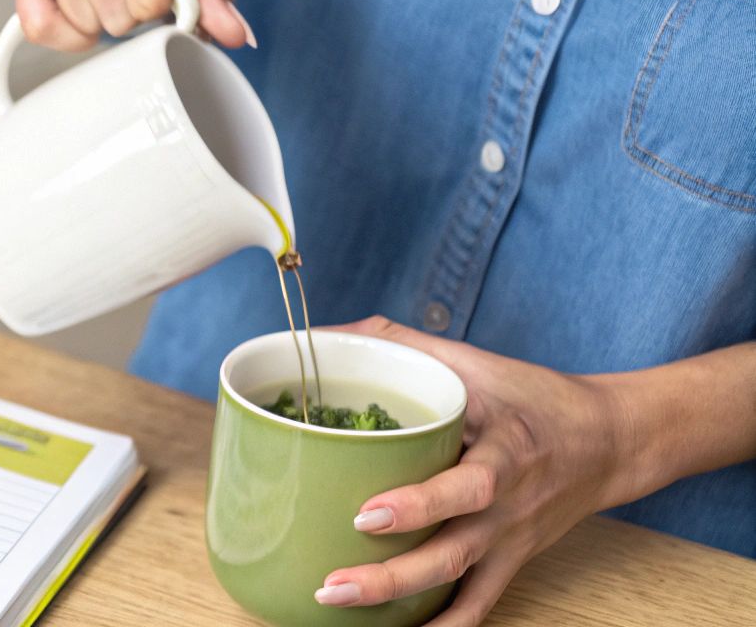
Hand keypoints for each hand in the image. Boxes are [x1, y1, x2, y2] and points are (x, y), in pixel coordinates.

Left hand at [315, 317, 636, 625]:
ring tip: (338, 602)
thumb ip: (399, 342)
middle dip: (389, 575)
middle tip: (332, 583)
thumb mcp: (473, 361)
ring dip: (398, 601)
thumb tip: (322, 335)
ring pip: (458, 584)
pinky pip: (479, 606)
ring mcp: (508, 539)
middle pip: (452, 551)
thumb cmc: (530, 397)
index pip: (469, 486)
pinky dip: (444, 626)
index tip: (368, 515)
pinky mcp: (511, 560)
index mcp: (503, 451)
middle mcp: (507, 504)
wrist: (610, 441)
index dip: (420, 505)